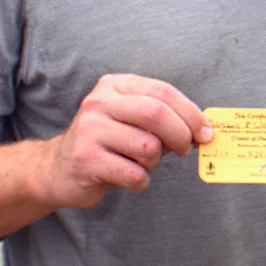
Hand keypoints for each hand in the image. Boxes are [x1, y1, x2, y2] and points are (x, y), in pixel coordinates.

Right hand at [44, 73, 212, 208]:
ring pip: (148, 146)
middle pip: (156, 114)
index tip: (206, 132)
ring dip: (156, 161)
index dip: (191, 113)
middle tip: (185, 150)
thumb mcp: (133, 119)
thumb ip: (165, 118)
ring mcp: (89, 130)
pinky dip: (142, 180)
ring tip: (142, 163)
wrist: (59, 168)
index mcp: (115, 85)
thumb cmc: (109, 142)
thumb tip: (204, 131)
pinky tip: (131, 178)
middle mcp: (99, 103)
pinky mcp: (86, 160)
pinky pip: (134, 174)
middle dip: (181, 135)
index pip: (163, 92)